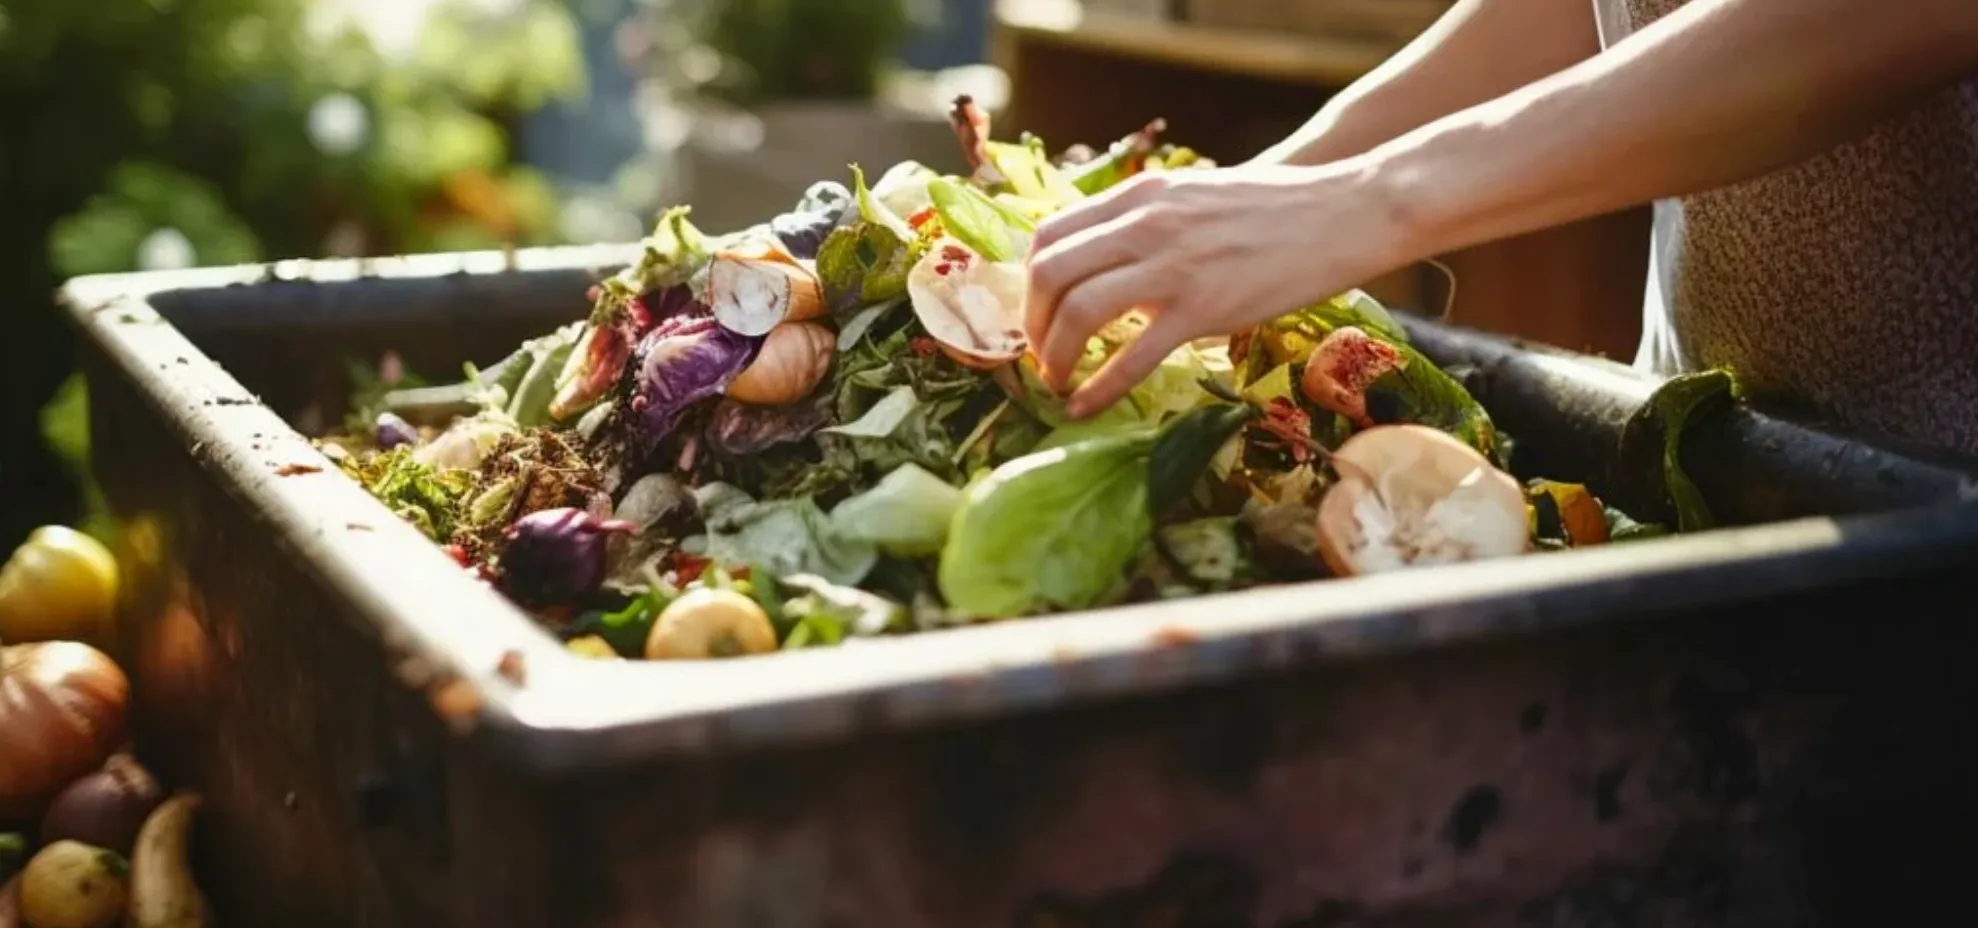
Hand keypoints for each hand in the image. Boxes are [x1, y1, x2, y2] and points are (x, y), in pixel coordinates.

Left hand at [1023, 161, 1405, 416]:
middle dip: (1032, 323)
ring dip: (1054, 355)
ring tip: (1058, 382)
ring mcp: (1173, 265)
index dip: (1028, 283)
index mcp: (1140, 196)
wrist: (1345, 211)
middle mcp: (1145, 224)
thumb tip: (1106, 264)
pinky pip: (1132, 355)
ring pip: (1078, 311)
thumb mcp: (1194, 197)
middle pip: (1050, 272)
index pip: (1049, 234)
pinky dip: (1098, 387)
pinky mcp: (1203, 308)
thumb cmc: (1275, 209)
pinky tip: (1087, 407)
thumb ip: (1147, 223)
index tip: (1038, 314)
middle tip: (1040, 355)